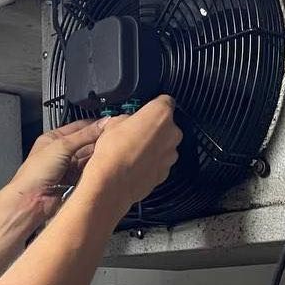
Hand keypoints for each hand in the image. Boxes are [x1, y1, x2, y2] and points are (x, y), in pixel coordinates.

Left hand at [8, 118, 107, 225]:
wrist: (31, 201)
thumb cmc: (34, 174)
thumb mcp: (62, 146)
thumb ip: (84, 134)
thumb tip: (102, 123)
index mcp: (53, 139)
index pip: (79, 127)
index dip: (94, 125)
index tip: (109, 124)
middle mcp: (60, 152)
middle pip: (85, 142)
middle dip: (98, 141)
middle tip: (112, 138)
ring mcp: (67, 167)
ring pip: (88, 158)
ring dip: (97, 156)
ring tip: (109, 152)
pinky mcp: (73, 181)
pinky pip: (88, 172)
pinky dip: (95, 169)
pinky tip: (102, 165)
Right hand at [82, 96, 181, 211]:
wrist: (112, 183)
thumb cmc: (113, 153)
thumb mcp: (113, 123)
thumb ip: (127, 118)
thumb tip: (127, 122)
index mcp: (161, 113)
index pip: (165, 101)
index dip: (153, 105)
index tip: (145, 110)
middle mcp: (172, 133)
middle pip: (166, 125)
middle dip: (153, 128)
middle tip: (134, 133)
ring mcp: (170, 154)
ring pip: (164, 145)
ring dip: (153, 146)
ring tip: (132, 151)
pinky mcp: (166, 172)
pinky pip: (160, 162)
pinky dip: (151, 163)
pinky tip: (135, 164)